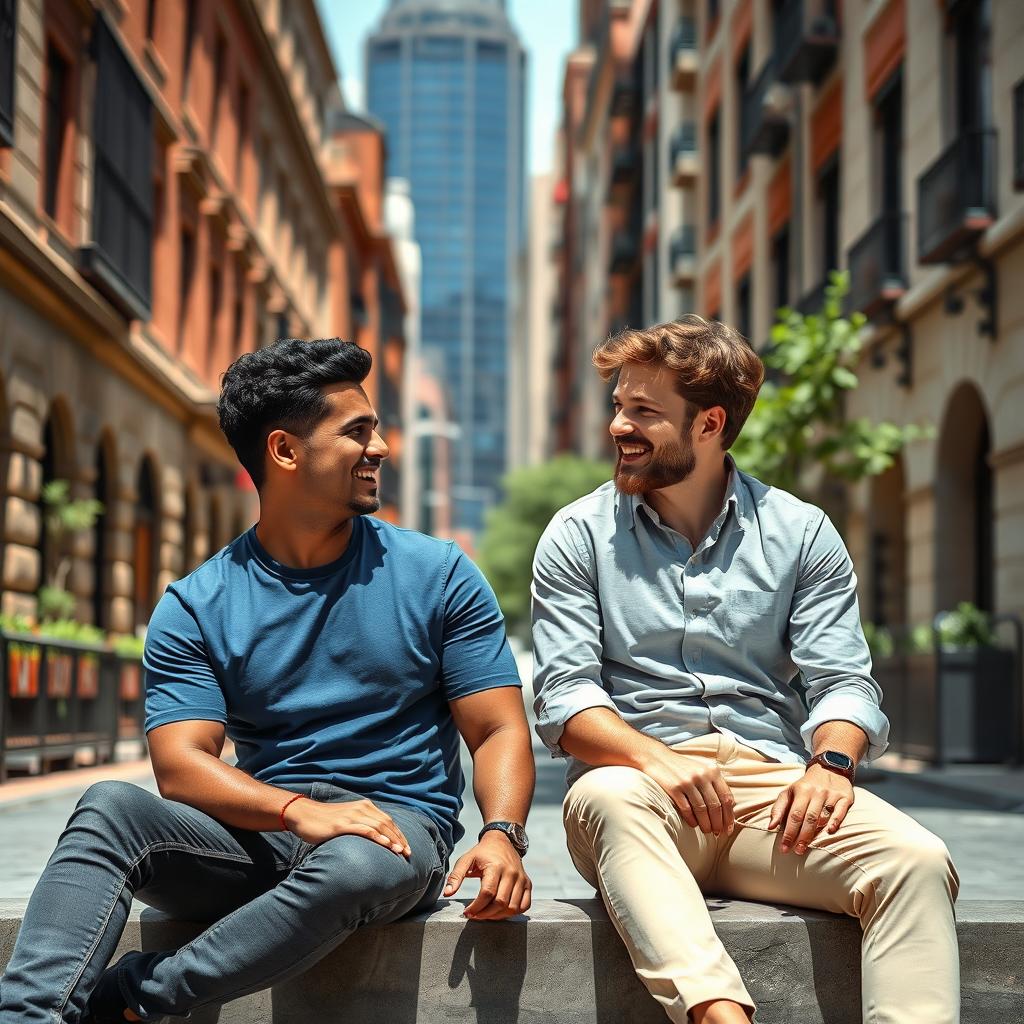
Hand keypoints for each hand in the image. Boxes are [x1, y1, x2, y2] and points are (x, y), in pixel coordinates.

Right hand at [284, 797, 410, 856]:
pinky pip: (364, 830)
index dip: (399, 834)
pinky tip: (385, 844)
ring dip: (392, 839)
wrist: (304, 814)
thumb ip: (361, 824)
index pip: (387, 820)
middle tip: (409, 853)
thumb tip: (374, 838)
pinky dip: (377, 836)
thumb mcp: (347, 819)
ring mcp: (352, 816)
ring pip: (378, 827)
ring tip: (401, 851)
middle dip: (399, 838)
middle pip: (387, 824)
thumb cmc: (325, 820)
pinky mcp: (342, 825)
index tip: (407, 847)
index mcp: (364, 806)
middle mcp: (361, 808)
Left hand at [443, 831, 531, 919]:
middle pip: (500, 902)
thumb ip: (456, 876)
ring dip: (498, 916)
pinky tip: (501, 911)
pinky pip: (525, 905)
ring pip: (513, 907)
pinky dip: (514, 913)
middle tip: (475, 915)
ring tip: (486, 914)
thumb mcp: (466, 859)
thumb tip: (447, 893)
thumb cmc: (482, 852)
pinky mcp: (527, 883)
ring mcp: (522, 879)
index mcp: (496, 866)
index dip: (476, 907)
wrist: (502, 841)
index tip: (467, 912)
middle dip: (485, 914)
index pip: (487, 893)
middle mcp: (511, 873)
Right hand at [641, 748, 735, 835]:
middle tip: (717, 833)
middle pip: (715, 806)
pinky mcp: (674, 788)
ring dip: (705, 824)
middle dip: (718, 823)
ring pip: (702, 810)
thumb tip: (727, 811)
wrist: (657, 758)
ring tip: (706, 831)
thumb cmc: (683, 767)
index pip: (726, 797)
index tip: (728, 828)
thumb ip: (714, 785)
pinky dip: (691, 820)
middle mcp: (702, 775)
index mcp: (712, 771)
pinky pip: (686, 809)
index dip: (729, 816)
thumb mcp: (702, 770)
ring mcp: (688, 781)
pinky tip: (693, 824)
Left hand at [769, 764, 853, 853]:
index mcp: (801, 790)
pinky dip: (835, 822)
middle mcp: (816, 792)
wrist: (829, 768)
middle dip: (801, 837)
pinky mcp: (845, 798)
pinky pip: (841, 811)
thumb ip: (779, 808)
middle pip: (808, 818)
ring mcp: (831, 795)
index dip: (788, 832)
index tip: (784, 847)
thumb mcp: (789, 792)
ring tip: (806, 847)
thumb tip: (770, 827)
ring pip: (823, 816)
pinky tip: (830, 832)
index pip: (794, 815)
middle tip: (796, 851)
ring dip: (815, 833)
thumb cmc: (805, 785)